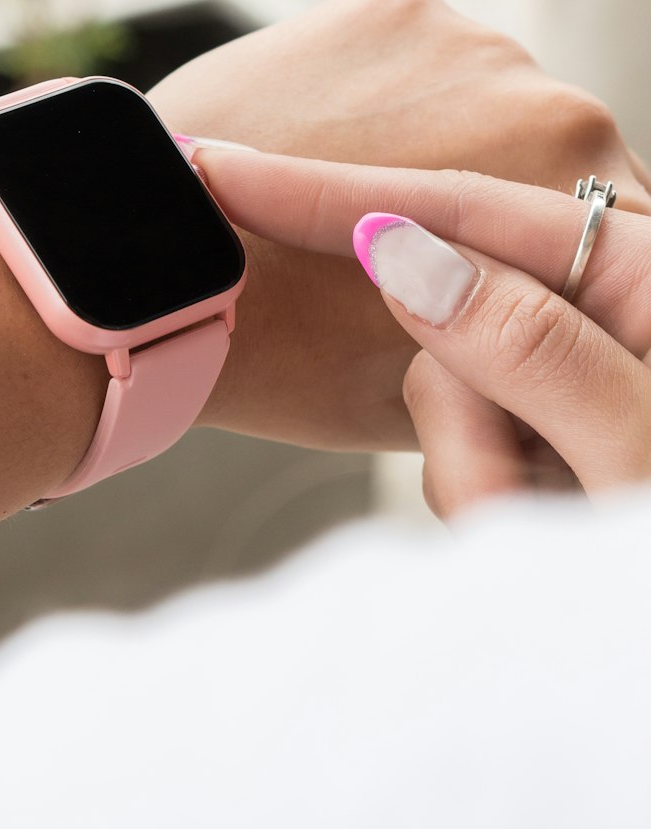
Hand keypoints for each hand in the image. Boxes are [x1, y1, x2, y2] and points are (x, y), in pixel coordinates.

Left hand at [148, 0, 650, 449]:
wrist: (142, 260)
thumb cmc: (286, 355)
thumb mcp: (432, 392)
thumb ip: (526, 351)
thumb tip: (559, 343)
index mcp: (576, 204)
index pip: (617, 233)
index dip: (565, 268)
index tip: (524, 292)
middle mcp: (550, 100)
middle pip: (559, 159)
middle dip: (512, 201)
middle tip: (442, 258)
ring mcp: (469, 38)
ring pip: (491, 101)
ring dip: (457, 142)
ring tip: (374, 206)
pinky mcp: (395, 3)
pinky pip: (422, 58)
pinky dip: (392, 99)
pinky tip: (333, 151)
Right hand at [191, 145, 650, 512]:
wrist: (643, 662)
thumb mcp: (633, 450)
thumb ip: (524, 344)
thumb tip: (400, 248)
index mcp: (646, 269)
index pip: (461, 207)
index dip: (330, 191)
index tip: (221, 167)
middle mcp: (606, 299)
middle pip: (445, 317)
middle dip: (462, 423)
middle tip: (520, 508)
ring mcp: (573, 361)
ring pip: (447, 390)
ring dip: (483, 479)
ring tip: (551, 534)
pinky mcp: (550, 414)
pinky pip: (467, 434)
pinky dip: (492, 492)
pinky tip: (551, 525)